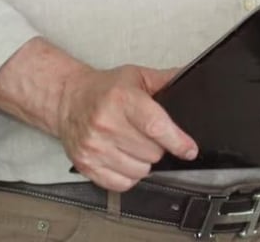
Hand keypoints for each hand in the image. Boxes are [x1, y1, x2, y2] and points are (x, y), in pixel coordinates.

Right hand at [53, 64, 196, 190]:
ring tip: (137, 146)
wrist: (67, 99)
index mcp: (122, 99)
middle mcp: (105, 124)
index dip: (177, 141)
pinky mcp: (85, 164)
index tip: (190, 150)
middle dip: (160, 148)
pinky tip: (126, 159)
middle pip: (152, 152)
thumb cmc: (105, 89)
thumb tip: (192, 77)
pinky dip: (129, 176)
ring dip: (145, 162)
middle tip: (151, 137)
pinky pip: (121, 184)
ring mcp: (93, 147)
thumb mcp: (136, 76)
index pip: (155, 126)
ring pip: (139, 171)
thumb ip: (166, 80)